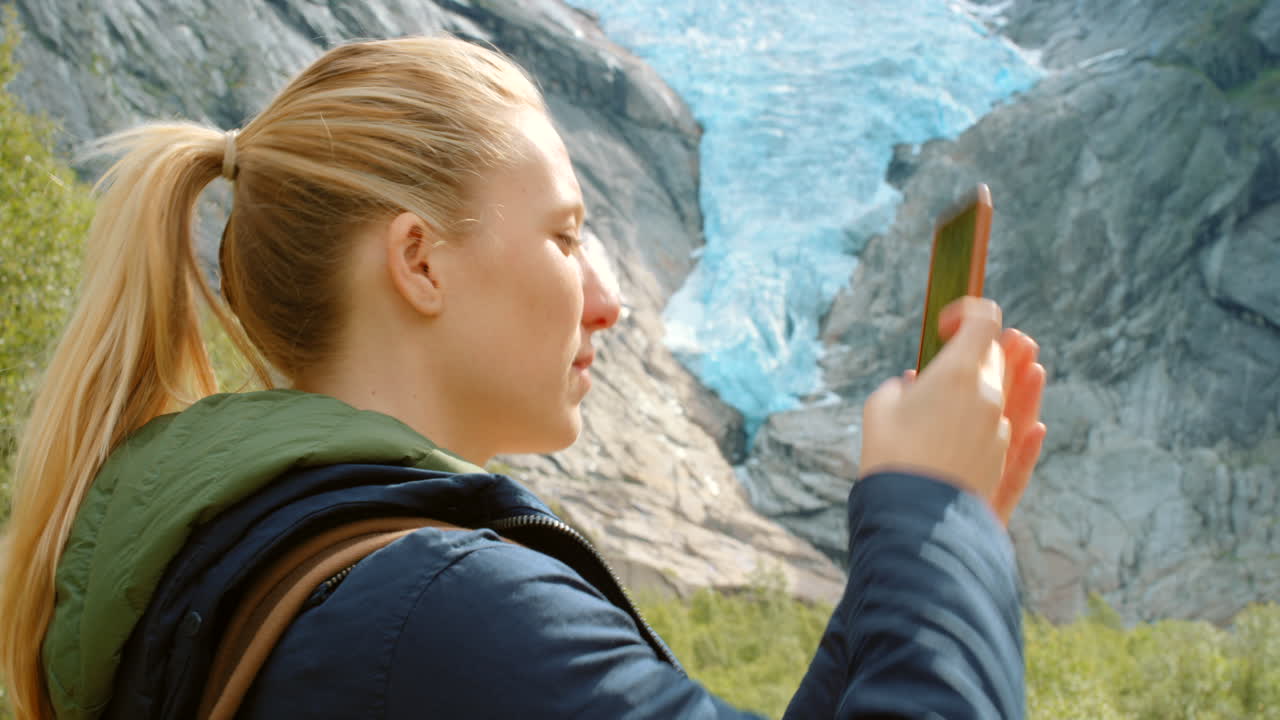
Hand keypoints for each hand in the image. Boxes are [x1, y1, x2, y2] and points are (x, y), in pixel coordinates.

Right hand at [860, 298, 1045, 524]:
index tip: (943, 327)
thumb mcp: (880, 407)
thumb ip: (901, 387)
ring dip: (982, 386)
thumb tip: (913, 387)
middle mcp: (988, 395)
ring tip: (960, 392)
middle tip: (947, 361)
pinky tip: (1000, 417)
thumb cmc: (889, 455)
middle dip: (973, 352)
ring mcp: (999, 428)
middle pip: (994, 357)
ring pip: (1000, 393)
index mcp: (958, 372)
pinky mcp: (1000, 458)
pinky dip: (992, 416)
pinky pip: (1002, 427)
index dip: (967, 313)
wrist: (914, 517)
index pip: (983, 321)